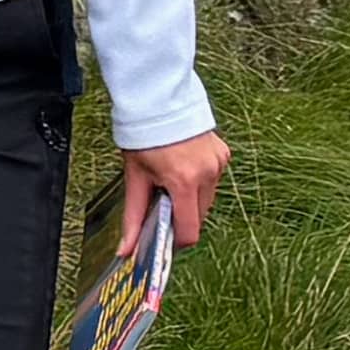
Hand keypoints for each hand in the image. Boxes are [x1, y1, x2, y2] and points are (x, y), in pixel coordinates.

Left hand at [119, 129, 229, 254]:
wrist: (158, 98)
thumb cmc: (143, 135)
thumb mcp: (135, 176)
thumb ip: (133, 217)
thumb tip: (126, 250)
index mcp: (183, 181)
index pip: (189, 231)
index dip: (176, 239)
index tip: (164, 235)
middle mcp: (206, 173)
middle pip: (199, 216)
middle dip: (181, 216)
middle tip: (162, 201)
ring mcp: (217, 162)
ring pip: (208, 199)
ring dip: (191, 198)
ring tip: (171, 178)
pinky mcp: (223, 153)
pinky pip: (214, 179)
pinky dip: (200, 180)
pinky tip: (184, 165)